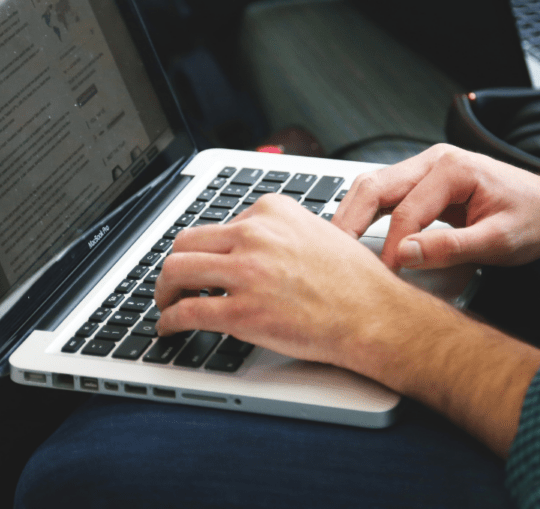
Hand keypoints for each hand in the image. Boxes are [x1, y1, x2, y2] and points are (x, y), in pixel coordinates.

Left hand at [153, 194, 427, 369]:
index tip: (203, 263)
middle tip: (174, 283)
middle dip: (174, 266)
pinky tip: (170, 327)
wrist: (375, 316)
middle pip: (186, 242)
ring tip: (167, 304)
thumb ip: (281, 233)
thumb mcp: (318, 233)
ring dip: (164, 291)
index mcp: (272, 211)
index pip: (217, 224)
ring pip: (176, 271)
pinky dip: (169, 320)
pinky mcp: (242, 312)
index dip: (206, 249)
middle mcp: (255, 235)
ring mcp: (246, 272)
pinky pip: (187, 312)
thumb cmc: (356, 282)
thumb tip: (252, 246)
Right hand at [333, 144, 539, 270]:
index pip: (406, 211)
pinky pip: (385, 196)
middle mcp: (434, 161)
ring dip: (351, 215)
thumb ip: (451, 248)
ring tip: (334, 247)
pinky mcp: (423, 184)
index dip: (391, 247)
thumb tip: (405, 253)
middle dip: (348, 220)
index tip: (385, 277)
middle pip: (374, 186)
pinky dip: (364, 215)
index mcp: (452, 168)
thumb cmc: (533, 220)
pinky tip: (352, 236)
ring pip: (373, 187)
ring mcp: (426, 170)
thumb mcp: (499, 241)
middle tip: (330, 254)